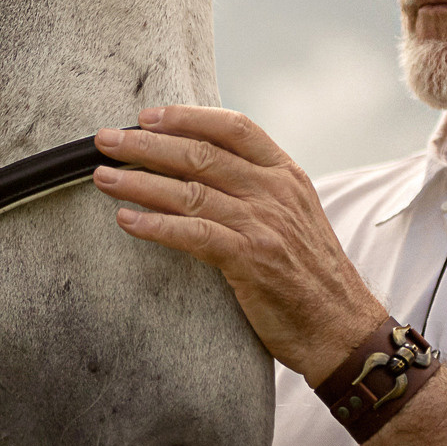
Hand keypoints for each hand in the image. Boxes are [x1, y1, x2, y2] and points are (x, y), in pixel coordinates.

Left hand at [94, 105, 386, 383]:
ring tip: (102, 177)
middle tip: (105, 139)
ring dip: (139, 181)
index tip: (148, 115)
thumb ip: (257, 189)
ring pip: (190, 190)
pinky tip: (126, 221)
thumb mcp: (294, 217)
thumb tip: (205, 167)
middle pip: (201, 153)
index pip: (234, 127)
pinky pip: (193, 234)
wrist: (343, 329)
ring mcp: (264, 224)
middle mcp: (275, 192)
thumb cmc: (311, 276)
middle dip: (146, 143)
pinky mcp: (251, 259)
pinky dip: (155, 226)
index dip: (188, 116)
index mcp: (286, 175)